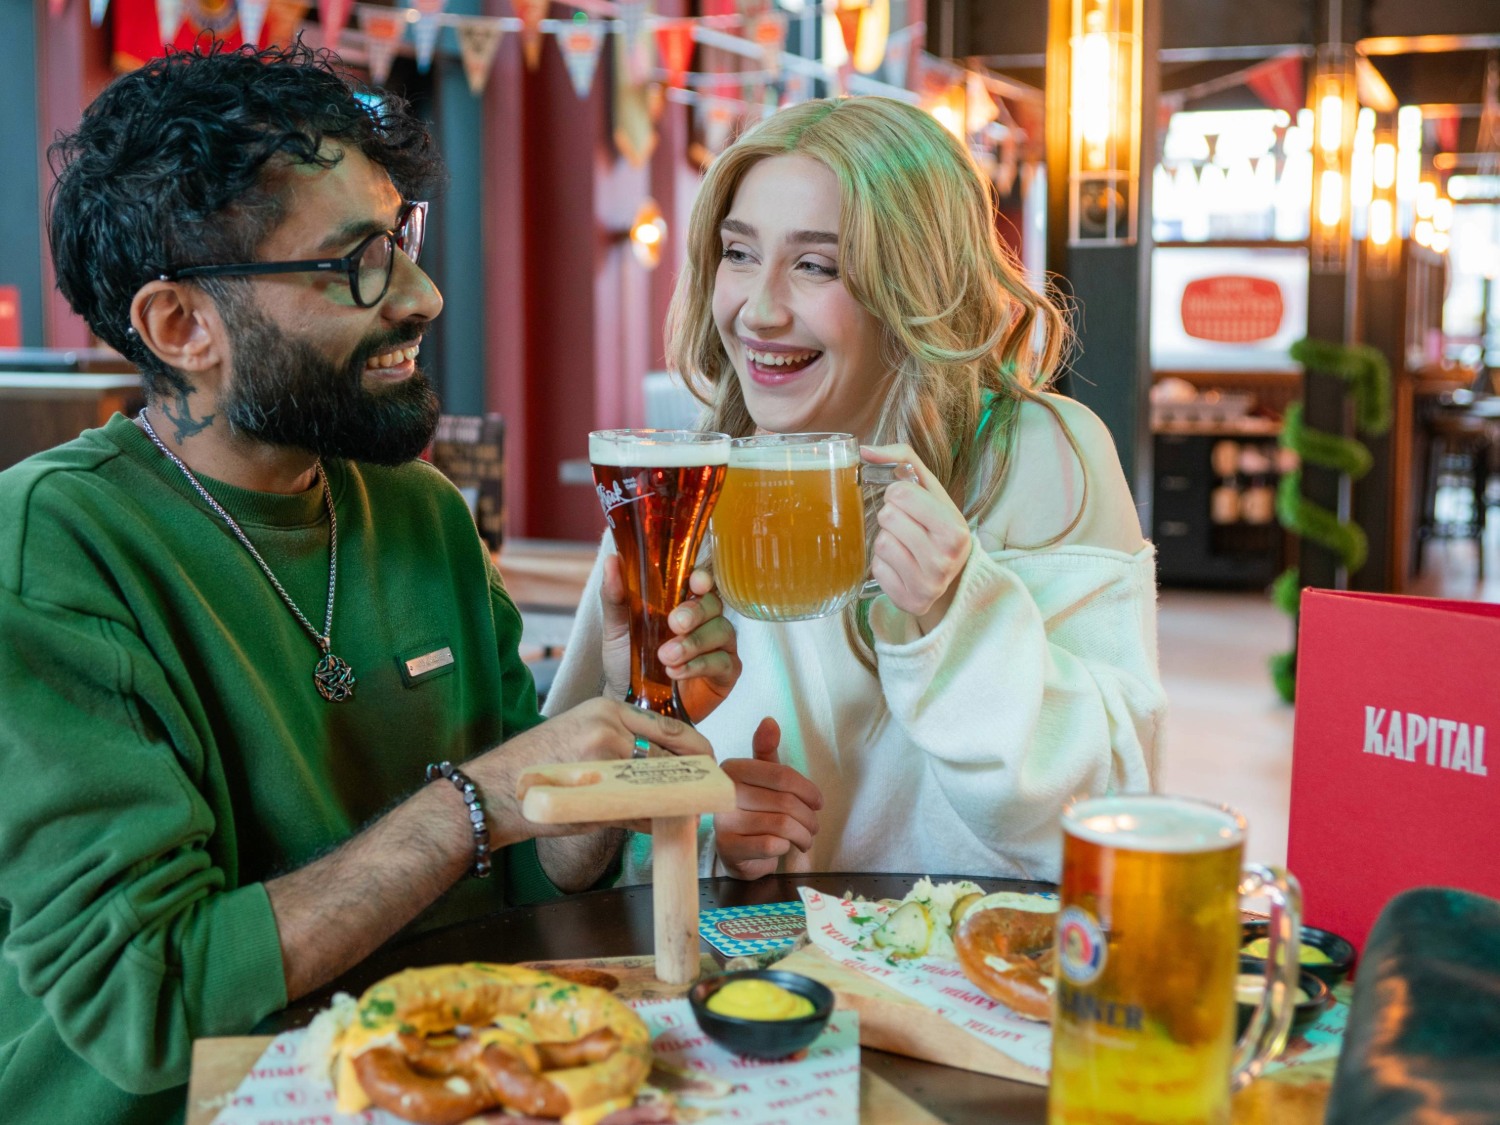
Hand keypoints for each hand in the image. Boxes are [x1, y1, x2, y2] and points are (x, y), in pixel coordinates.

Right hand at [468, 698, 712, 843]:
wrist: (490, 791)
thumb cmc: (533, 769)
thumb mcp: (576, 738)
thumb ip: (618, 748)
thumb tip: (660, 774)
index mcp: (605, 710)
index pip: (668, 726)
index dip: (696, 749)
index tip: (710, 764)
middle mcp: (607, 727)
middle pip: (670, 755)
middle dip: (692, 778)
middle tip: (704, 795)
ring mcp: (602, 756)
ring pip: (656, 784)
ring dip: (672, 802)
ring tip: (680, 813)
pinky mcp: (595, 789)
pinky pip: (637, 809)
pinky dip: (651, 821)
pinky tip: (655, 827)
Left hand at [601, 556, 741, 722]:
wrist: (630, 704)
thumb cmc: (628, 663)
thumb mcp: (617, 628)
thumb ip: (615, 596)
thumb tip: (612, 560)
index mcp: (681, 602)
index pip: (701, 580)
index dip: (703, 577)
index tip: (695, 582)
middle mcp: (704, 620)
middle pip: (714, 603)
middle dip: (696, 612)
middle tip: (674, 624)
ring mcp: (718, 646)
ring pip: (722, 631)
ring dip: (694, 643)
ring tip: (665, 658)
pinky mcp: (726, 673)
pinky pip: (723, 662)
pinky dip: (699, 666)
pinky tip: (676, 673)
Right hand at [714, 718, 823, 880]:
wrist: (737, 852)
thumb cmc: (755, 810)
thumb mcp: (763, 779)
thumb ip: (767, 752)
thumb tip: (769, 721)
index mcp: (732, 770)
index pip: (782, 775)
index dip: (808, 790)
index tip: (819, 803)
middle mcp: (724, 793)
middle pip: (785, 802)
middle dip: (809, 818)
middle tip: (813, 827)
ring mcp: (723, 821)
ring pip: (781, 825)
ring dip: (803, 835)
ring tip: (805, 839)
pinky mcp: (727, 847)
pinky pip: (771, 845)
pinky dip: (786, 847)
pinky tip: (785, 847)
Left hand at [861, 443, 972, 633]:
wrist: (952, 579)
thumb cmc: (937, 526)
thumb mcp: (932, 491)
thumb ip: (903, 461)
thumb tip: (864, 448)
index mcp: (955, 529)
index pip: (901, 493)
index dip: (898, 493)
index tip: (909, 503)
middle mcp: (945, 559)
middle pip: (888, 516)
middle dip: (891, 516)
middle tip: (906, 525)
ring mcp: (927, 584)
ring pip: (880, 543)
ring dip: (885, 539)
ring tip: (904, 545)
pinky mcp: (908, 600)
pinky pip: (876, 568)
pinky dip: (882, 563)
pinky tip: (900, 565)